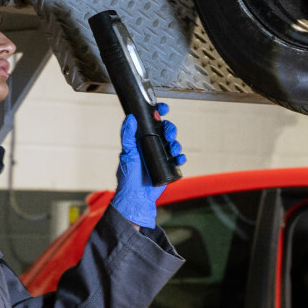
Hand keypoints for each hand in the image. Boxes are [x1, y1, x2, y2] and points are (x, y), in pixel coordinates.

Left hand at [110, 103, 185, 228]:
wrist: (136, 198)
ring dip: (176, 143)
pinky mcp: (167, 167)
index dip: (158, 112)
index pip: (150, 121)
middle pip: (165, 130)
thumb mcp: (127, 154)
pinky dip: (181, 157)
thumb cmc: (128, 177)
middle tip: (168, 135)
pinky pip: (178, 159)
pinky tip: (179, 159)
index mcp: (140, 140)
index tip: (163, 108)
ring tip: (173, 150)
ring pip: (173, 143)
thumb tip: (129, 118)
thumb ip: (127, 136)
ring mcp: (160, 156)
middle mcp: (150, 145)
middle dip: (170, 129)